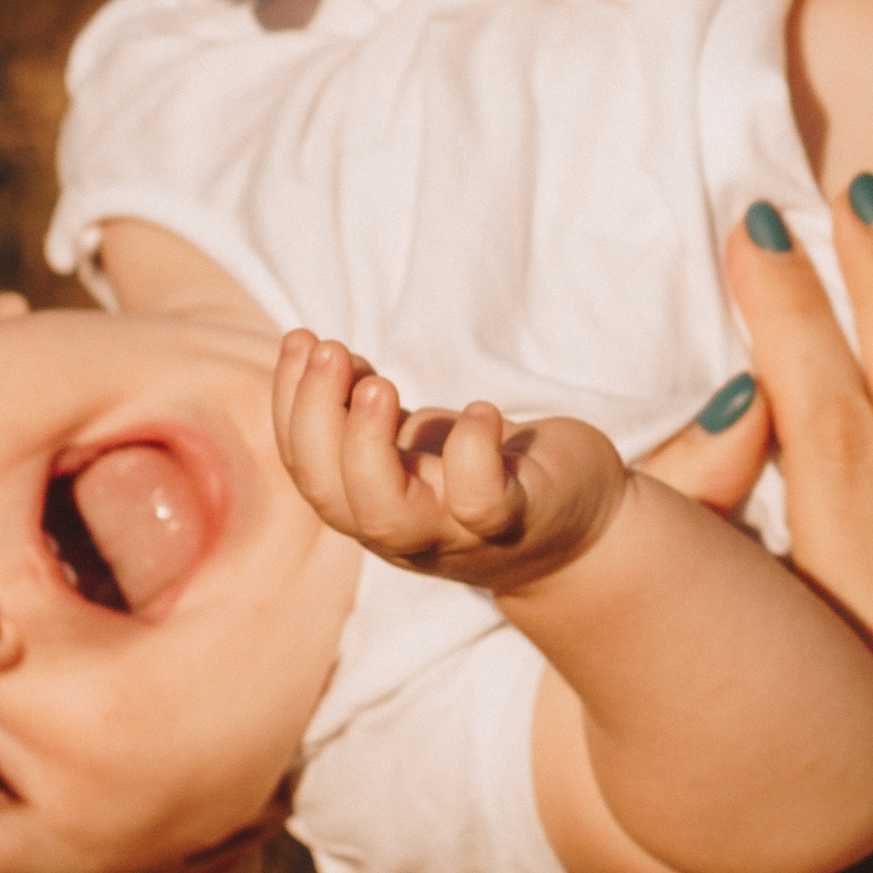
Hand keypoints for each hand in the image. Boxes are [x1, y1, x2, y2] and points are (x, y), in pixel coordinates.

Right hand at [271, 326, 629, 590]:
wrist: (582, 531)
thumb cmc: (487, 473)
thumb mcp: (418, 441)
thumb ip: (370, 410)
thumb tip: (326, 355)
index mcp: (373, 505)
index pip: (307, 470)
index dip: (290, 406)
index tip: (301, 340)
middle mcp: (407, 530)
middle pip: (333, 498)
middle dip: (315, 420)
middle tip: (331, 351)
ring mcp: (461, 533)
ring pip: (388, 519)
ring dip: (366, 447)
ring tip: (377, 383)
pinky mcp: (520, 518)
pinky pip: (484, 504)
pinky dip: (472, 455)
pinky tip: (478, 410)